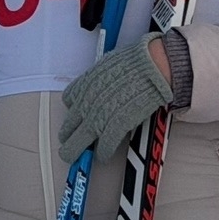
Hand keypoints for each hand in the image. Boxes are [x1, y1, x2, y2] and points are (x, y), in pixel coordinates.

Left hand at [56, 35, 173, 167]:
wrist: (152, 67)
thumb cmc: (135, 62)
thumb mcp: (107, 65)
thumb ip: (100, 78)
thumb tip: (102, 83)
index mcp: (85, 84)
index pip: (69, 101)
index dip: (72, 112)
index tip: (76, 117)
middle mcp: (87, 101)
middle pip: (69, 125)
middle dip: (67, 137)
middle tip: (66, 145)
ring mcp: (100, 115)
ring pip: (81, 139)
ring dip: (77, 150)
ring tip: (76, 157)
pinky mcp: (117, 125)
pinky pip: (105, 144)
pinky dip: (103, 152)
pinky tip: (102, 156)